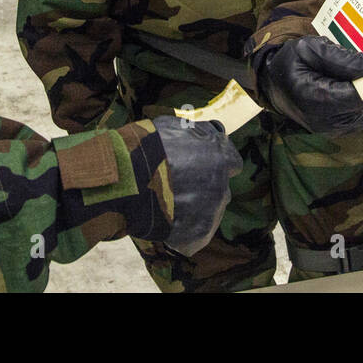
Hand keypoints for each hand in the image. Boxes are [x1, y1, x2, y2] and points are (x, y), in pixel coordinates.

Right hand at [152, 116, 243, 256]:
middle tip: (178, 188)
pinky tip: (164, 221)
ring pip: (210, 212)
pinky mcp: (200, 233)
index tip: (202, 167)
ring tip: (166, 205)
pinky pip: (197, 234)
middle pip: (220, 189)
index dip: (217, 165)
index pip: (232, 163)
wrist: (129, 178)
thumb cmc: (148, 147)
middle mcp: (222, 183)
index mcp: (220, 156)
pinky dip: (183, 231)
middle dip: (204, 189)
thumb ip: (198, 135)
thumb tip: (209, 133)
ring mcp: (213, 211)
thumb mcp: (177, 128)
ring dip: (194, 210)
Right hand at [253, 35, 362, 135]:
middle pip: (362, 104)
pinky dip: (358, 103)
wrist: (273, 84)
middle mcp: (320, 120)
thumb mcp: (308, 48)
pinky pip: (358, 118)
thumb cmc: (290, 63)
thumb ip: (339, 57)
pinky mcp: (333, 132)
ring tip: (348, 79)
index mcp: (312, 97)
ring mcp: (327, 130)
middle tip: (357, 68)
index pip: (356, 94)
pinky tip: (347, 91)